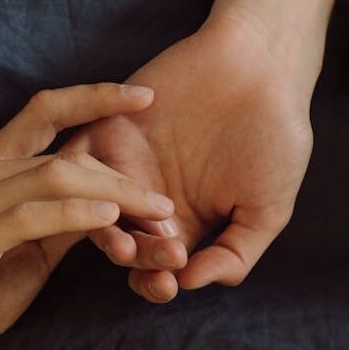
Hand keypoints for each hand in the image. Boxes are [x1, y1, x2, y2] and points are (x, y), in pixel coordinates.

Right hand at [0, 83, 174, 349]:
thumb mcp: (28, 252)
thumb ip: (61, 219)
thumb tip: (110, 197)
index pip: (41, 112)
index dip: (93, 97)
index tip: (144, 96)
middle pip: (60, 154)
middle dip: (121, 175)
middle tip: (165, 203)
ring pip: (51, 178)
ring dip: (112, 193)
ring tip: (155, 213)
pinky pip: (28, 217)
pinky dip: (74, 213)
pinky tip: (110, 217)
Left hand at [63, 12, 316, 301]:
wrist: (258, 65)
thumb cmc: (272, 136)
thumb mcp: (267, 208)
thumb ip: (235, 253)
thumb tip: (191, 284)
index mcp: (179, 225)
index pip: (151, 268)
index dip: (154, 283)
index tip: (169, 283)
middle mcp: (144, 201)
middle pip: (120, 245)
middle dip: (133, 259)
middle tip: (154, 254)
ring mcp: (122, 166)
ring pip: (92, 209)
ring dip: (104, 229)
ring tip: (124, 237)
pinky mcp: (104, 129)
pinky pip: (76, 161)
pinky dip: (84, 178)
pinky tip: (115, 188)